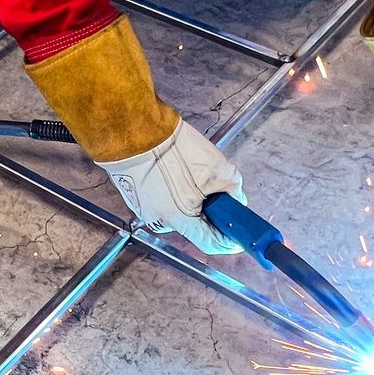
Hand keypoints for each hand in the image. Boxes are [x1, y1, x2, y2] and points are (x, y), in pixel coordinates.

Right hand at [97, 118, 245, 255]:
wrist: (136, 131)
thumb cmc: (172, 148)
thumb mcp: (217, 167)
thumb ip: (234, 189)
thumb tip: (237, 199)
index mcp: (179, 218)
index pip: (209, 243)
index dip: (227, 241)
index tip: (237, 236)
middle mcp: (160, 221)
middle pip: (194, 227)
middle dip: (209, 213)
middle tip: (218, 194)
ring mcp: (146, 210)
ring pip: (178, 213)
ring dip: (191, 201)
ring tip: (193, 176)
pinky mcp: (138, 198)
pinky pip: (163, 202)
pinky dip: (174, 193)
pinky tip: (177, 174)